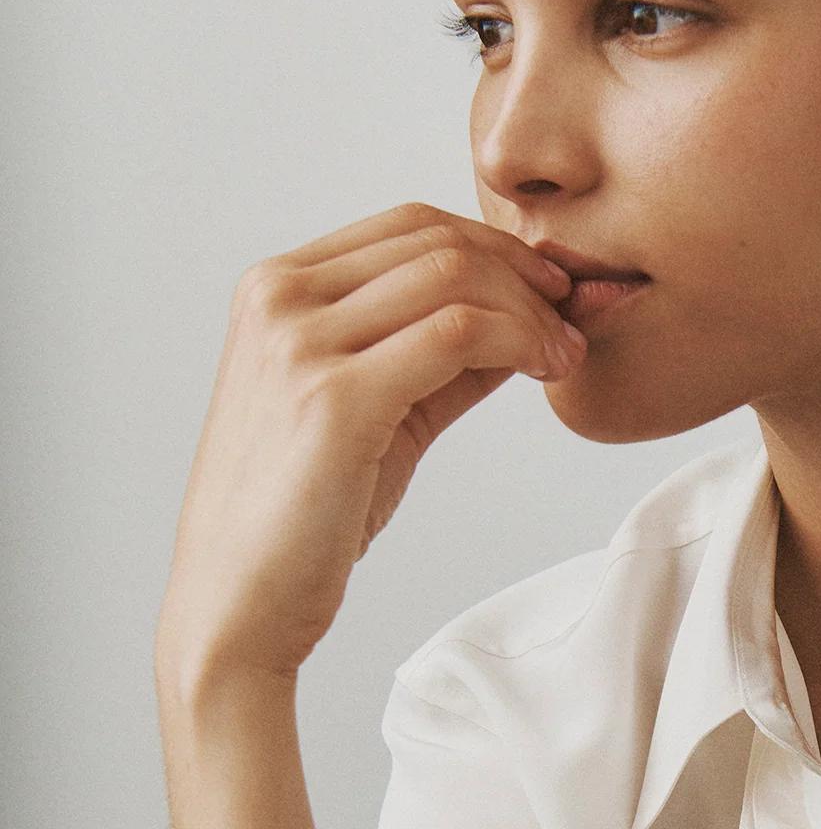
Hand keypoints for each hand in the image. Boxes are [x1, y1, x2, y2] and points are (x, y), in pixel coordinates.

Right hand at [155, 202, 585, 688]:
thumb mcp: (375, 411)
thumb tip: (524, 318)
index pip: (407, 225)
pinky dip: (519, 340)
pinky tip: (544, 368)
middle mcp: (279, 299)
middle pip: (435, 240)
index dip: (495, 247)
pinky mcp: (336, 397)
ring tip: (564, 355)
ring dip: (530, 310)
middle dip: (523, 274)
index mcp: (274, 288)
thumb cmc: (302, 517)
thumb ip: (436, 356)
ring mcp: (300, 343)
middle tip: (572, 319)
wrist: (240, 603)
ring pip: (453, 276)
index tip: (550, 290)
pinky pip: (457, 333)